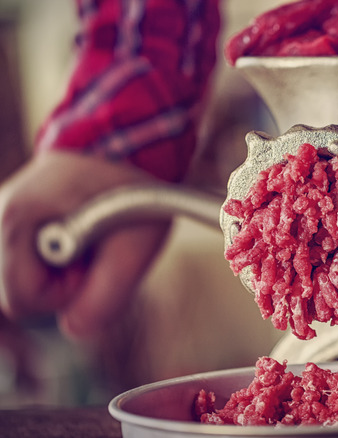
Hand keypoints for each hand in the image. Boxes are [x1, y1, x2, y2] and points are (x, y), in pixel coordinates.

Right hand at [0, 151, 170, 339]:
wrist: (116, 146)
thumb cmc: (129, 192)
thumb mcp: (137, 246)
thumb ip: (108, 296)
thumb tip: (75, 330)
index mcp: (17, 219)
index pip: (21, 300)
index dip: (65, 293)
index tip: (91, 264)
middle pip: (9, 293)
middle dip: (54, 284)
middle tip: (88, 252)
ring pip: (8, 281)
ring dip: (46, 274)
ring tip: (76, 241)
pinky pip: (11, 264)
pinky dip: (37, 262)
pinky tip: (62, 236)